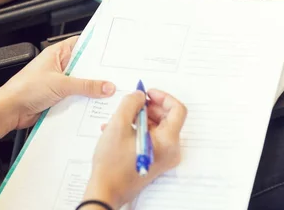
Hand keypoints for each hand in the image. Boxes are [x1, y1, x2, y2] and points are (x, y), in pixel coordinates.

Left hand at [0, 37, 115, 129]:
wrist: (10, 110)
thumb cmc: (25, 89)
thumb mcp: (61, 84)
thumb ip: (86, 85)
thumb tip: (106, 86)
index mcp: (57, 54)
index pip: (82, 44)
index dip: (97, 47)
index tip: (113, 51)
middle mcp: (59, 66)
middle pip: (84, 67)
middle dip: (98, 72)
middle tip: (115, 75)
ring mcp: (59, 82)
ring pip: (82, 83)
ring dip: (91, 89)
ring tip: (108, 92)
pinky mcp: (59, 97)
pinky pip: (76, 97)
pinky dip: (84, 101)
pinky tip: (95, 105)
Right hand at [83, 89, 186, 208]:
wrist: (106, 191)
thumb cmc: (112, 162)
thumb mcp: (118, 124)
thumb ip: (131, 103)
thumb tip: (140, 95)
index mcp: (168, 141)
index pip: (177, 109)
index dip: (162, 97)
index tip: (147, 93)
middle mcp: (171, 150)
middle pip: (168, 118)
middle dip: (149, 107)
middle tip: (132, 104)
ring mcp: (163, 157)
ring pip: (157, 127)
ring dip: (140, 118)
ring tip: (120, 118)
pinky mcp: (154, 161)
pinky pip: (151, 138)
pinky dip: (138, 129)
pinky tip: (118, 129)